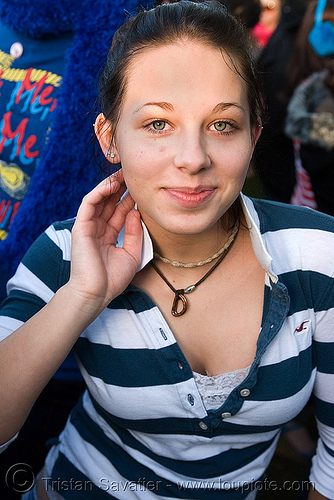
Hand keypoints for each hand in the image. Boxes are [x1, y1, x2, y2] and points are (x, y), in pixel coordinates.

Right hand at [69, 169, 142, 312]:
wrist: (96, 293)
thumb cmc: (113, 279)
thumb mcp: (132, 253)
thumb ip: (134, 232)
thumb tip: (136, 211)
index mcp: (108, 236)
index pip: (119, 212)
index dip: (129, 199)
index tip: (142, 188)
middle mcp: (98, 229)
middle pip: (109, 203)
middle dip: (121, 188)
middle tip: (134, 174)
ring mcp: (88, 227)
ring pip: (99, 199)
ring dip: (110, 186)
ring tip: (124, 174)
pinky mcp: (81, 227)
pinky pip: (89, 203)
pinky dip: (99, 192)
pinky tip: (111, 184)